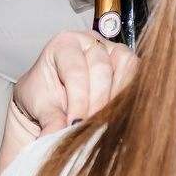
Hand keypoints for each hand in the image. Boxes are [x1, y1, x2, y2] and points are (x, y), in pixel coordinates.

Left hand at [8, 31, 137, 135]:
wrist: (52, 92)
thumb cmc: (45, 93)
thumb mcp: (40, 106)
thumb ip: (50, 118)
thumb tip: (54, 135)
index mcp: (63, 43)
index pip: (75, 71)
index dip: (78, 100)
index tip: (75, 125)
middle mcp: (89, 40)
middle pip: (101, 69)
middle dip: (96, 103)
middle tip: (89, 128)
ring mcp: (111, 47)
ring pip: (124, 68)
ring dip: (115, 99)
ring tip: (102, 122)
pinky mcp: (125, 60)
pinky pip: (135, 73)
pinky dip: (127, 95)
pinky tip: (116, 113)